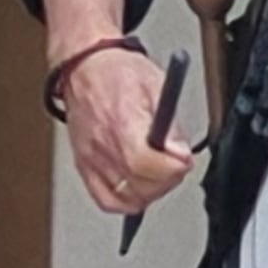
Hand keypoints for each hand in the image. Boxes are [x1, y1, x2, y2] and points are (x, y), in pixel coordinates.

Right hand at [61, 44, 195, 218]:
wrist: (86, 67)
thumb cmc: (119, 72)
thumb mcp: (158, 87)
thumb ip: (171, 126)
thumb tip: (181, 154)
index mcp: (121, 122)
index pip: (145, 164)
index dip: (172, 168)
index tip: (184, 160)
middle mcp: (102, 144)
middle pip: (138, 185)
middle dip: (167, 180)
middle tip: (176, 165)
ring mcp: (90, 157)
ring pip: (125, 198)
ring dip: (150, 191)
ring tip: (159, 172)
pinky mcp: (84, 165)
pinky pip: (105, 199)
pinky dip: (127, 201)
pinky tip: (140, 187)